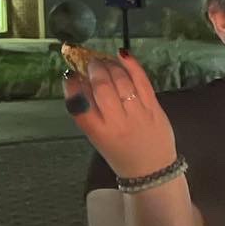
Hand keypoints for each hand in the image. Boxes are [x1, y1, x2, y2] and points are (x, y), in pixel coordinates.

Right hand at [63, 51, 177, 179]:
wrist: (152, 170)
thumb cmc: (121, 153)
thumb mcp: (98, 137)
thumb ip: (90, 112)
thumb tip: (82, 81)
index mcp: (98, 132)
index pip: (80, 105)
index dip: (73, 86)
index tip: (70, 74)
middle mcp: (117, 122)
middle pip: (102, 88)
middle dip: (94, 70)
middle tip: (91, 63)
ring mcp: (137, 114)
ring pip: (121, 81)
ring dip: (110, 66)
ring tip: (105, 61)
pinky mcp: (154, 108)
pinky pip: (142, 81)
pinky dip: (132, 65)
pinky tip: (123, 55)